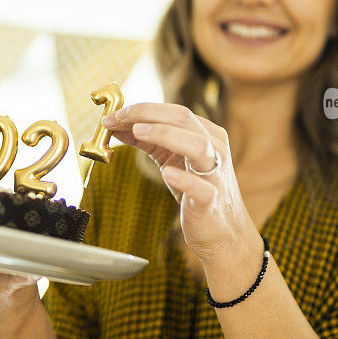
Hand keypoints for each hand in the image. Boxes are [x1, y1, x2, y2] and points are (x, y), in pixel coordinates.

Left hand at [101, 103, 257, 261]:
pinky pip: (202, 188)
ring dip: (166, 134)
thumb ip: (146, 141)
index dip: (143, 109)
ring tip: (138, 132)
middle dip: (148, 114)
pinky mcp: (211, 201)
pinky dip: (185, 179)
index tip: (114, 114)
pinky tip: (167, 173)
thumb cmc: (195, 189)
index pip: (175, 112)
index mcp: (206, 134)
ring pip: (198, 146)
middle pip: (184, 119)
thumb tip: (115, 125)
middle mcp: (214, 148)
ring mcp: (215, 173)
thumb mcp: (170, 159)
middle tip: (118, 118)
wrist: (222, 229)